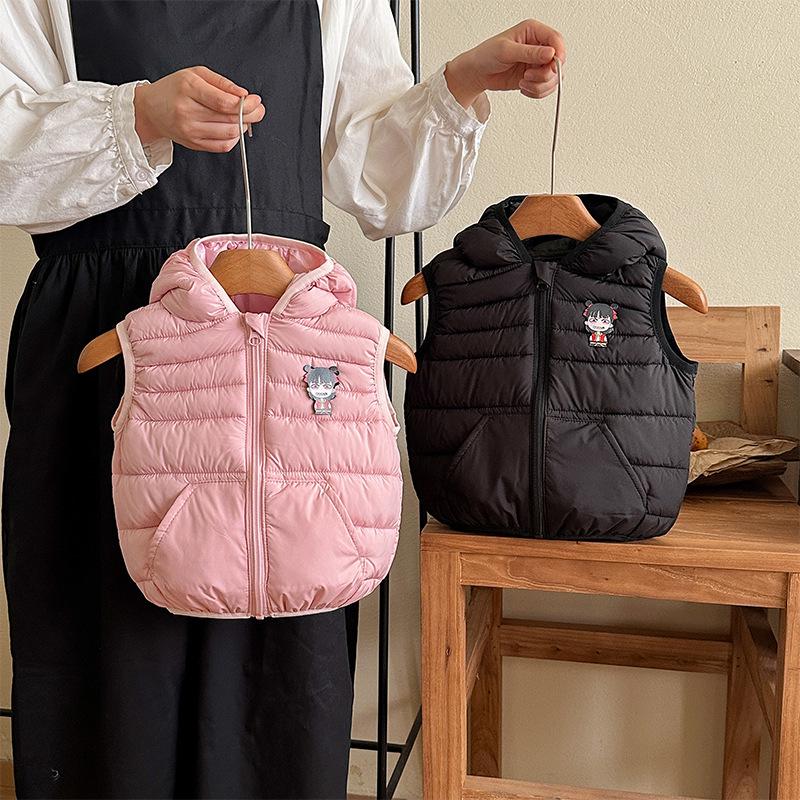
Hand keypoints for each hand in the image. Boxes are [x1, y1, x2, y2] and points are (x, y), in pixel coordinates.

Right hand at [133, 66, 266, 152]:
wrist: (151, 109)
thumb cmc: (175, 88)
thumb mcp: (196, 73)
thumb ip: (222, 83)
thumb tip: (244, 95)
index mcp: (189, 88)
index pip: (225, 102)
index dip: (246, 104)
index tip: (256, 100)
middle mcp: (188, 110)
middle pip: (229, 119)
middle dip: (251, 115)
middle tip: (258, 110)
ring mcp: (190, 130)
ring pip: (228, 134)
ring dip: (244, 127)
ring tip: (246, 118)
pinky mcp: (193, 143)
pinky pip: (222, 146)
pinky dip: (234, 139)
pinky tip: (234, 129)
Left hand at [444, 19, 565, 108]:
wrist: (478, 73)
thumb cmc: (487, 55)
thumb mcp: (506, 51)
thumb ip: (530, 52)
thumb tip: (550, 53)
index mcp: (533, 31)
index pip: (556, 40)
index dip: (559, 54)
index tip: (553, 67)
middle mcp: (538, 46)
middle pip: (558, 62)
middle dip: (545, 74)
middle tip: (528, 76)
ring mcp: (537, 63)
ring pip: (553, 77)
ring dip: (540, 86)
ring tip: (523, 83)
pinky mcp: (534, 77)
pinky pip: (546, 87)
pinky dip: (537, 92)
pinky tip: (524, 88)